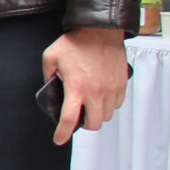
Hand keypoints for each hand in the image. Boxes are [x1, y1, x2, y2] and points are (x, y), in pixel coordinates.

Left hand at [44, 27, 129, 143]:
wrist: (100, 30)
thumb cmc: (76, 42)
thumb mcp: (50, 58)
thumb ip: (47, 76)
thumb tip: (50, 89)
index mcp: (76, 88)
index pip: (69, 119)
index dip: (63, 133)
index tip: (59, 139)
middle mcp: (96, 92)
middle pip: (93, 124)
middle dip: (84, 124)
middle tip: (78, 117)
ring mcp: (111, 89)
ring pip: (107, 115)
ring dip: (97, 114)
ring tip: (89, 105)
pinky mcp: (122, 84)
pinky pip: (117, 104)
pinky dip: (109, 105)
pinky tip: (101, 96)